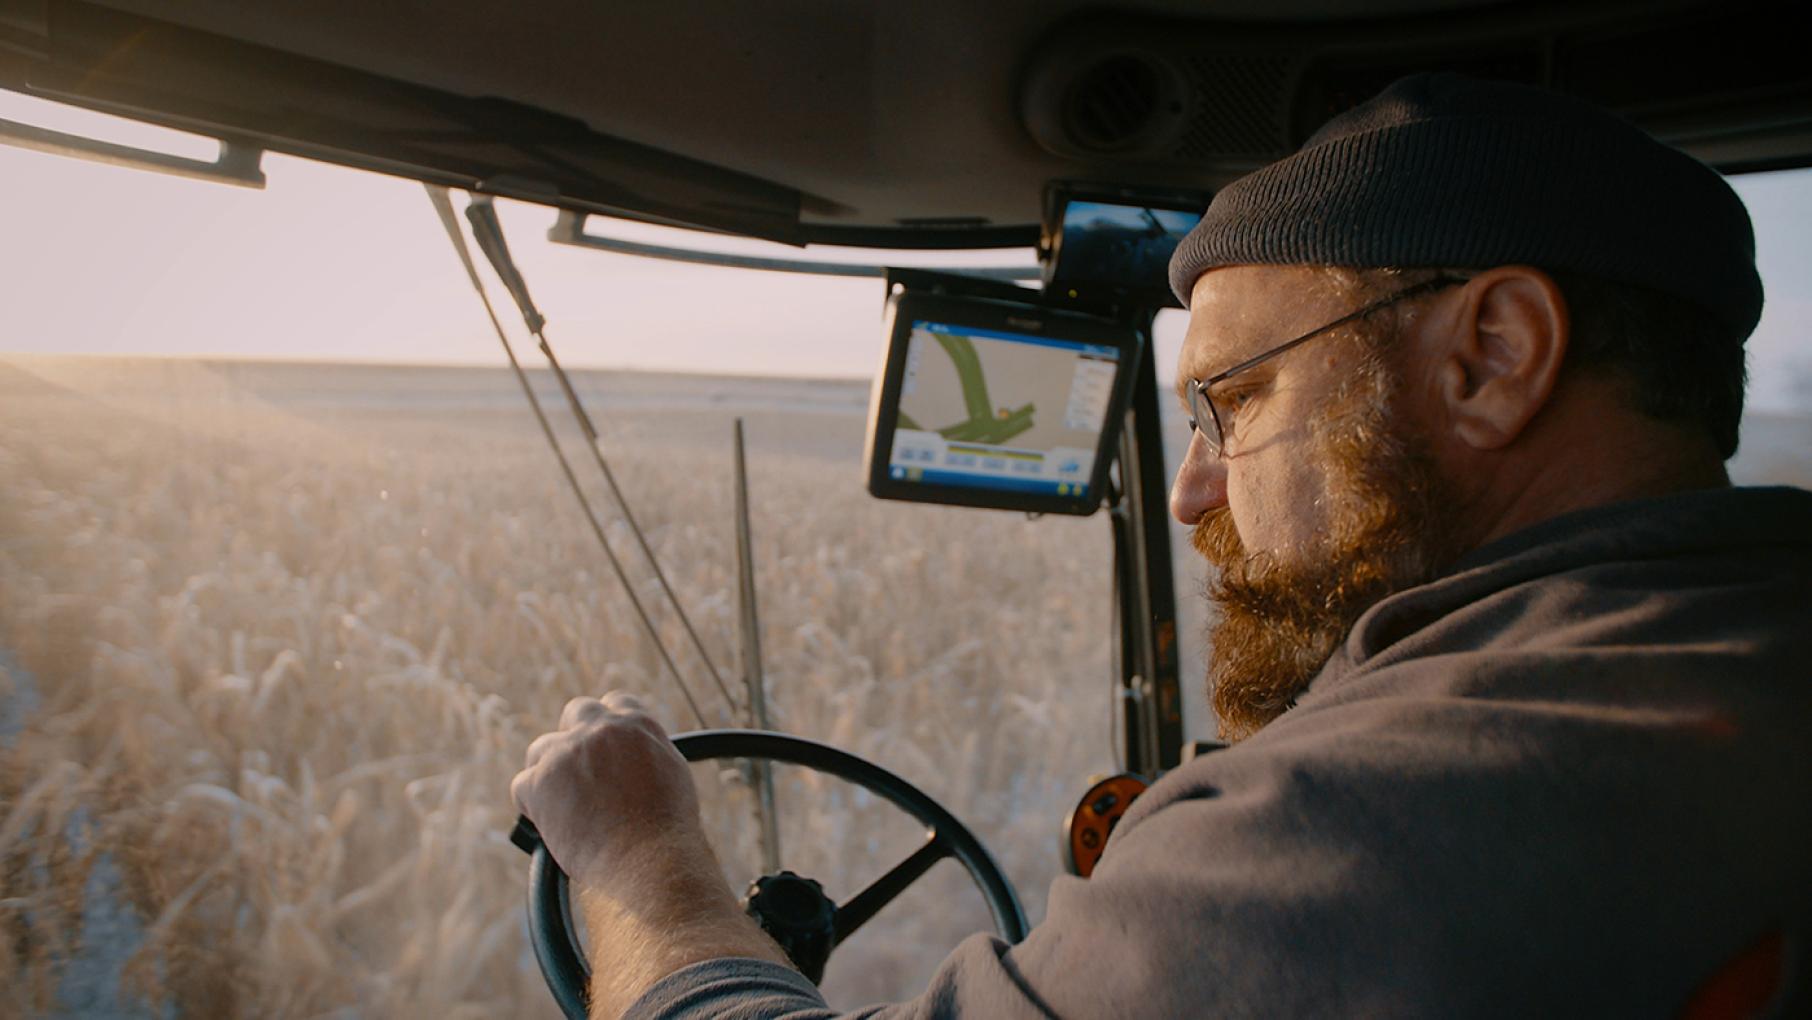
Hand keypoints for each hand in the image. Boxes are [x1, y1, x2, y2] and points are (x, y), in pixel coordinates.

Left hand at [511, 691, 702, 888]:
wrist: (649, 861)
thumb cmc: (665, 830)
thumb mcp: (671, 774)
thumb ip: (646, 752)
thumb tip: (630, 755)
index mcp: (637, 724)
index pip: (615, 702)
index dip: (606, 725)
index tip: (603, 744)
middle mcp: (600, 729)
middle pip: (575, 712)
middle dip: (574, 737)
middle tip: (577, 769)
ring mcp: (566, 752)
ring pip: (541, 749)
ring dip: (549, 772)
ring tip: (564, 805)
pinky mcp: (539, 781)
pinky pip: (523, 786)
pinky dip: (533, 805)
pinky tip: (551, 824)